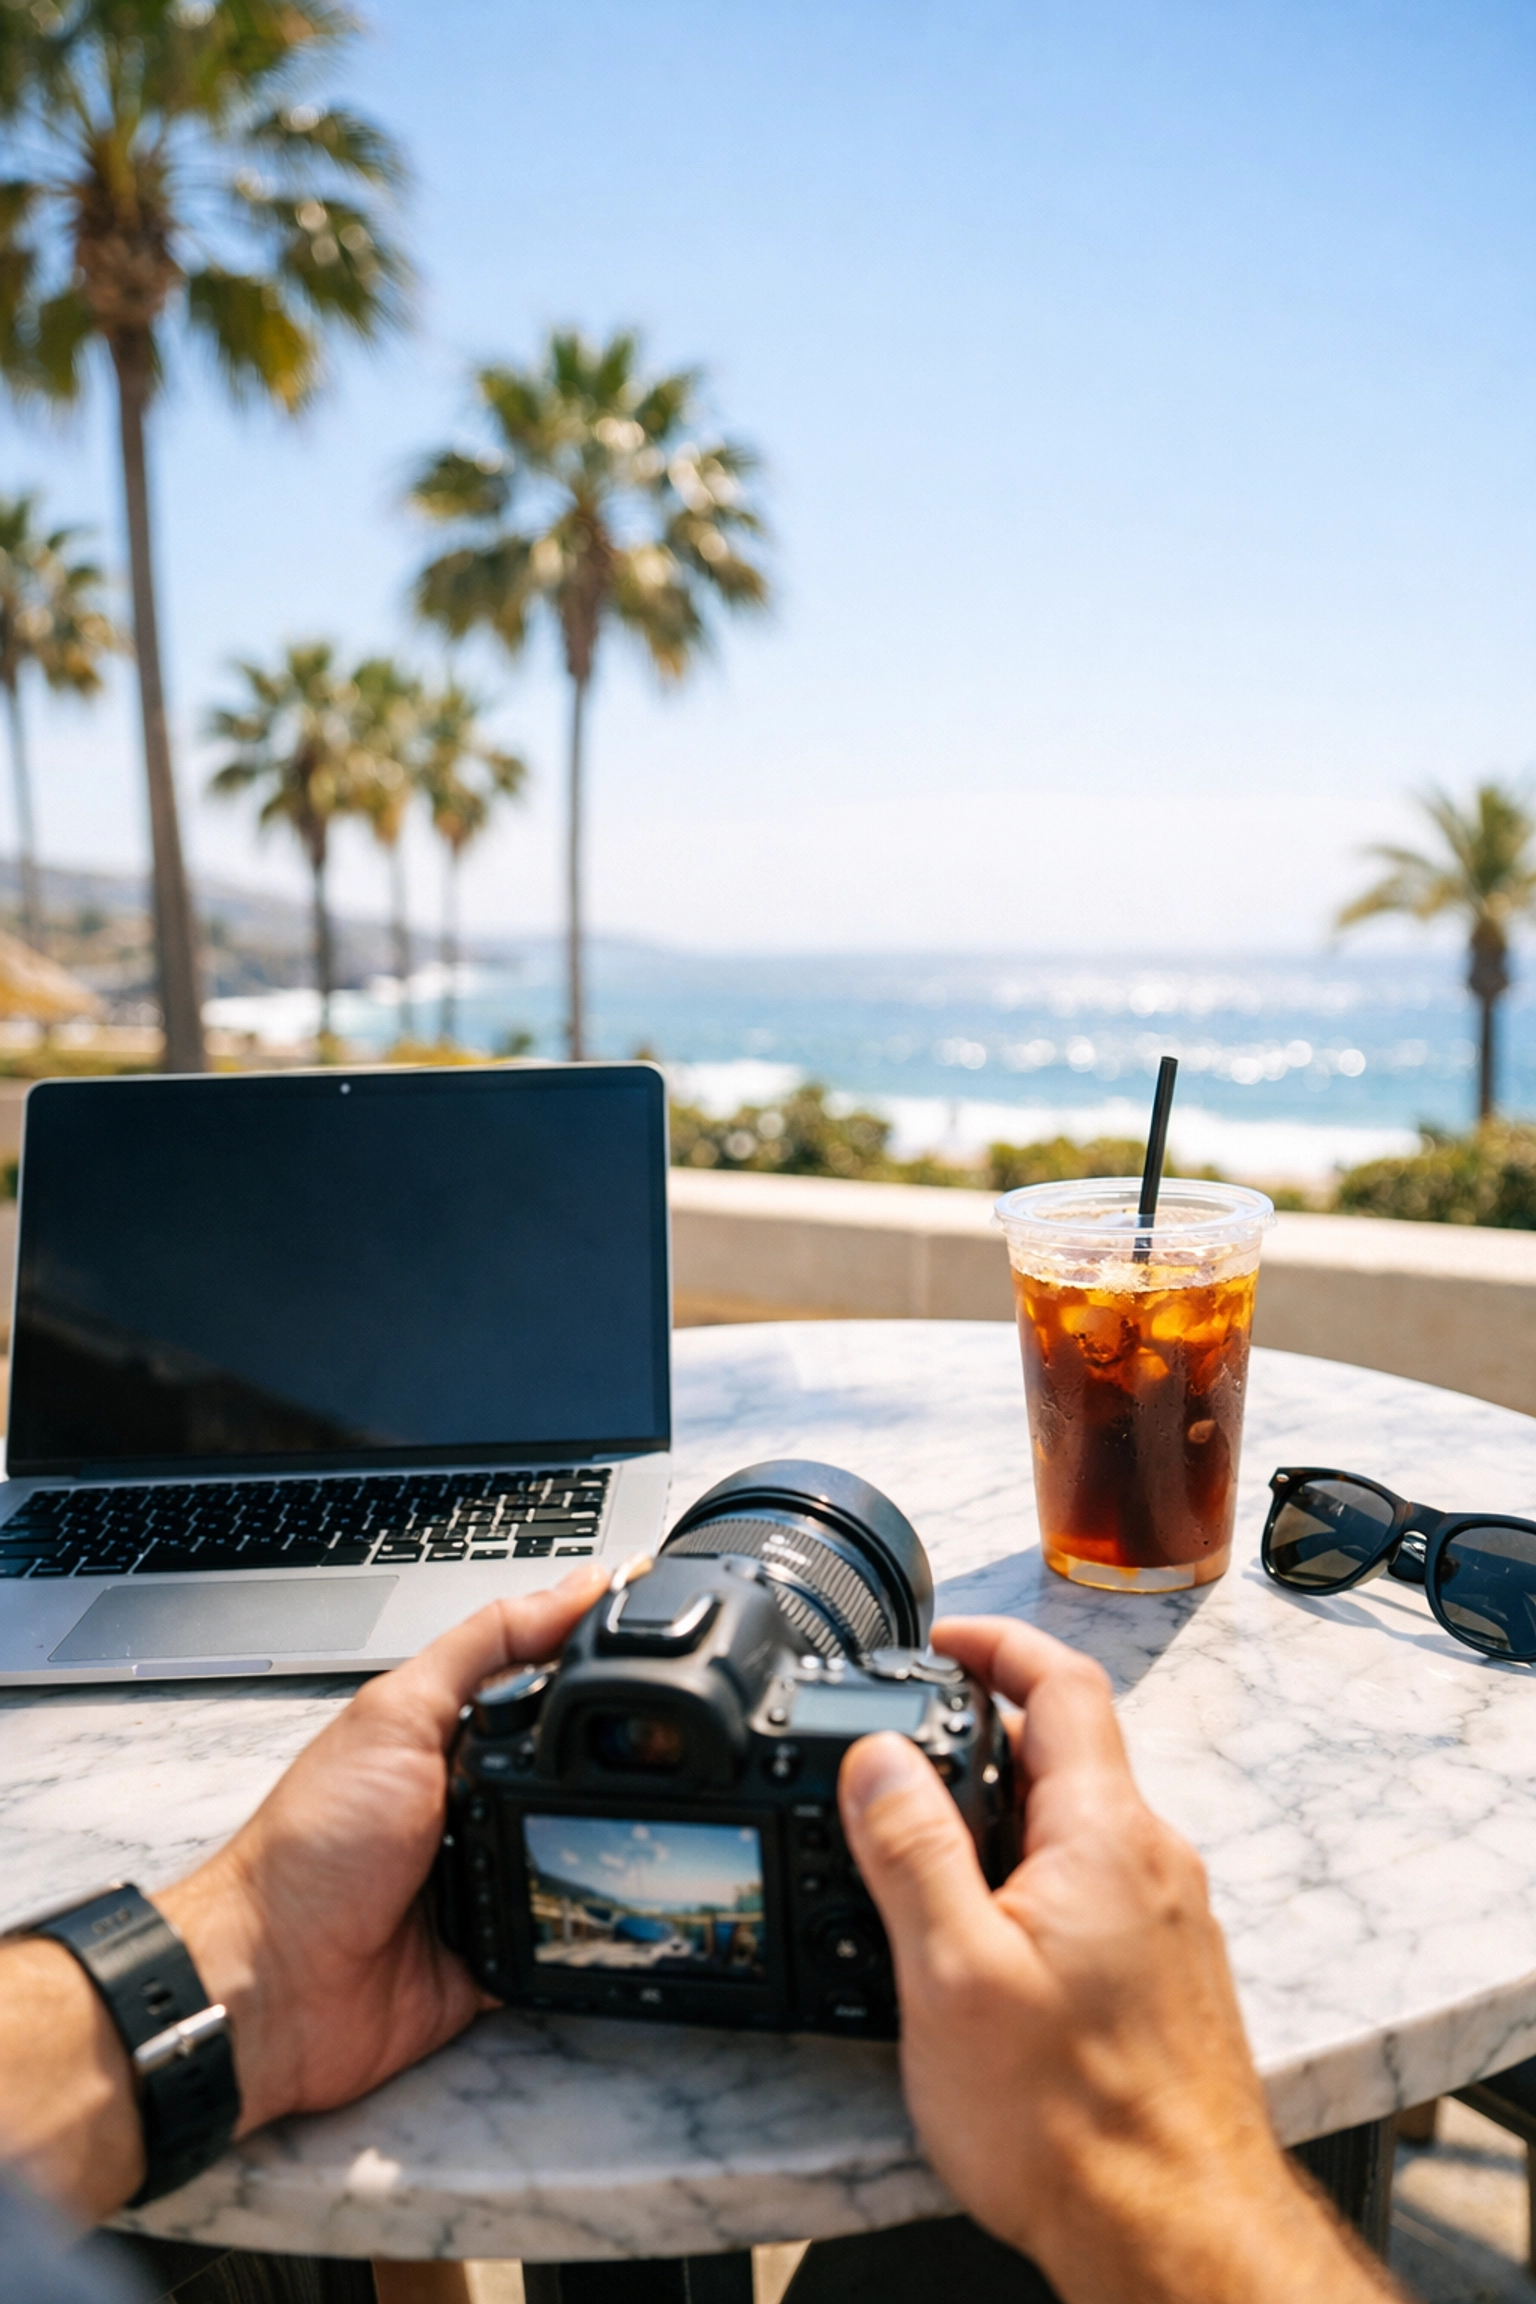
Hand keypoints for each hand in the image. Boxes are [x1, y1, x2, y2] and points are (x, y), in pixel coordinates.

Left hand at [157, 1563, 609, 2142]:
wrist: (272, 1987)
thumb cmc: (309, 1850)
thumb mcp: (397, 1716)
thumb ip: (485, 1645)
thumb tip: (573, 1586)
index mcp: (448, 1731)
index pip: (544, 1676)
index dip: (598, 1657)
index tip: (664, 1635)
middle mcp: (474, 1796)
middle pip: (578, 1760)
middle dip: (618, 1757)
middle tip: (666, 1746)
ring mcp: (491, 1869)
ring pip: (584, 1839)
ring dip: (607, 1836)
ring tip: (641, 1823)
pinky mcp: (504, 1943)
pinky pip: (569, 1923)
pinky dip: (590, 1914)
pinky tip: (615, 1896)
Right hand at [838, 1617, 1395, 2303]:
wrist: (1174, 2236)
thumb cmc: (1074, 2123)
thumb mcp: (954, 1974)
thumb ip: (912, 1849)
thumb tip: (877, 1754)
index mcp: (1108, 1836)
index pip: (1061, 1684)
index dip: (993, 1643)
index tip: (936, 1638)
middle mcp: (1153, 1861)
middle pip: (1066, 1749)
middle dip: (976, 1735)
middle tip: (897, 1757)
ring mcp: (1167, 1917)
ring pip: (1075, 1821)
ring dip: (999, 1811)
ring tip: (918, 1854)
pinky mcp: (1162, 1971)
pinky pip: (1091, 1882)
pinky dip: (1028, 1872)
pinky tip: (978, 1936)